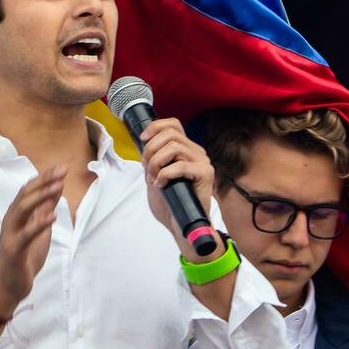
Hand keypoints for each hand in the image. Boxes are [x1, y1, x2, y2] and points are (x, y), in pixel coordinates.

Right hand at [0, 166, 64, 315]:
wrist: (7, 286)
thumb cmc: (23, 258)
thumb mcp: (39, 231)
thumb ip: (44, 211)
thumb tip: (55, 190)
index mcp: (17, 215)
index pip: (29, 189)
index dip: (45, 177)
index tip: (62, 167)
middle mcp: (12, 220)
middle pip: (26, 194)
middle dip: (44, 181)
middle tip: (62, 170)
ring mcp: (11, 233)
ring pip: (23, 208)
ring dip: (41, 196)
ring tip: (58, 186)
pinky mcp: (13, 249)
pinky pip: (26, 234)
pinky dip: (39, 223)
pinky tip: (52, 216)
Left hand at [138, 118, 214, 252]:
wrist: (181, 225)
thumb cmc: (170, 202)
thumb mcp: (156, 174)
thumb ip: (154, 157)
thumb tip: (144, 142)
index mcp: (186, 149)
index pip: (173, 124)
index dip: (155, 127)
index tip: (143, 139)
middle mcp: (196, 152)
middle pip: (171, 134)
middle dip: (151, 149)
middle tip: (146, 168)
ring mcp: (203, 162)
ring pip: (174, 147)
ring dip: (156, 162)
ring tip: (153, 178)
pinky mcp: (206, 174)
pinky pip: (180, 166)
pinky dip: (165, 174)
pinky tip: (161, 185)